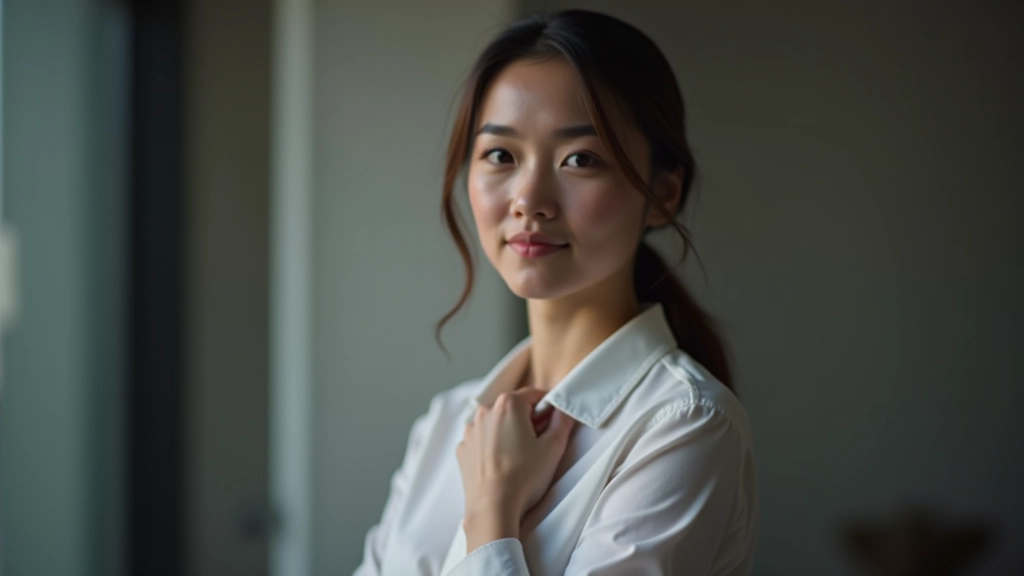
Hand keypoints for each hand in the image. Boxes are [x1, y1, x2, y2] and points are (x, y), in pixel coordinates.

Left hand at [456, 387, 576, 536]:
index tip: (554, 421)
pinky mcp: (463, 449)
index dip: (547, 406)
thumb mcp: (553, 447)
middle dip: (528, 419)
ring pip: (496, 423)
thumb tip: (563, 411)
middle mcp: (485, 412)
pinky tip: (502, 464)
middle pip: (513, 407)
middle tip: (540, 442)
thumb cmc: (524, 476)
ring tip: (520, 456)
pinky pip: (482, 440)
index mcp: (508, 405)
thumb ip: (561, 422)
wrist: (493, 508)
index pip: (533, 394)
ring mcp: (470, 431)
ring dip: (508, 432)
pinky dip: (492, 446)